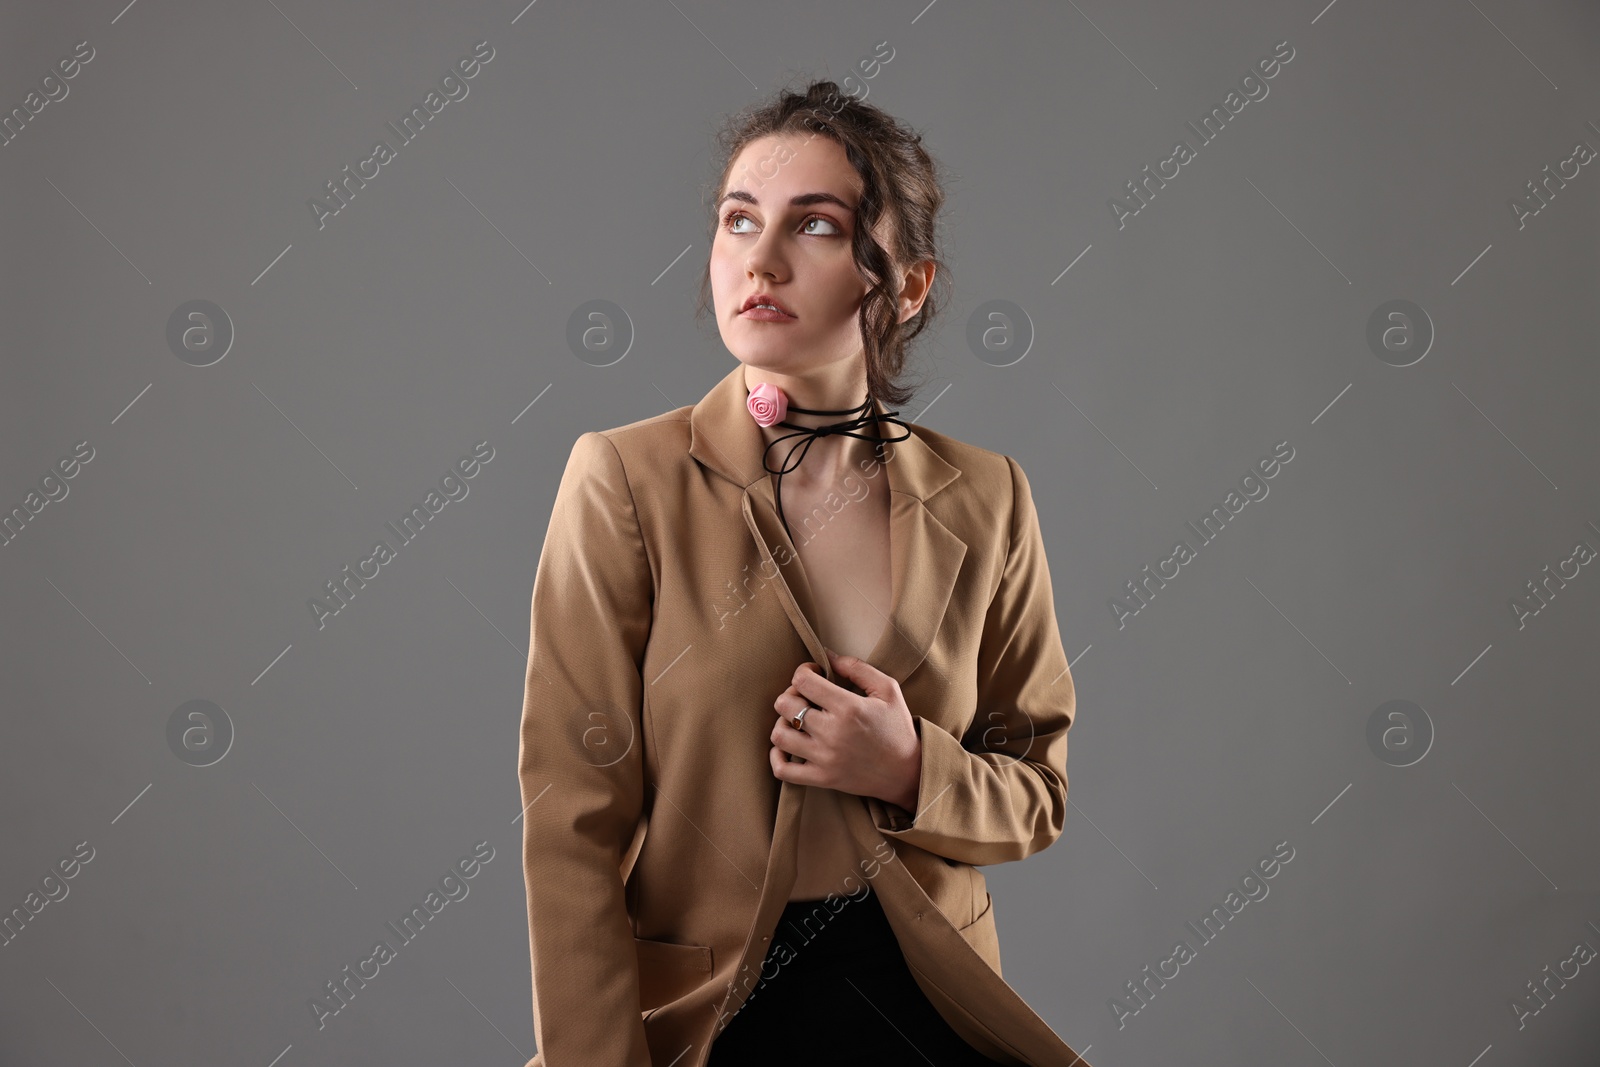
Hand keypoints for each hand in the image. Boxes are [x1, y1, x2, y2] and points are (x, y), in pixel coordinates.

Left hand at [770, 648, 921, 811]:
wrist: (906, 772)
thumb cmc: (897, 727)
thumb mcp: (887, 689)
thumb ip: (856, 667)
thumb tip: (827, 654)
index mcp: (849, 708)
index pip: (803, 681)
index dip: (804, 671)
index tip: (815, 675)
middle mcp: (832, 733)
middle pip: (785, 705)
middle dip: (791, 694)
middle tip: (806, 696)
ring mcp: (824, 759)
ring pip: (779, 735)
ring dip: (783, 723)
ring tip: (798, 721)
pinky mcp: (822, 778)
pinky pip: (783, 771)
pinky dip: (777, 757)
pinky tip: (788, 747)